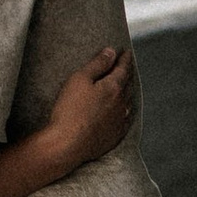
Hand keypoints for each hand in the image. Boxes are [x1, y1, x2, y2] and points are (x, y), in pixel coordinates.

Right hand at [35, 45, 134, 179]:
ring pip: (129, 102)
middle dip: (127, 74)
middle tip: (126, 66)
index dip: (125, 59)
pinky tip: (125, 111)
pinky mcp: (115, 136)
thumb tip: (111, 51)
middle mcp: (121, 104)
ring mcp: (119, 121)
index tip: (126, 52)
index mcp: (113, 88)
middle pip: (128, 85)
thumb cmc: (70, 110)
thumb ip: (97, 64)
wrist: (67, 144)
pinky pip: (126, 120)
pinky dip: (127, 111)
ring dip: (128, 92)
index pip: (123, 68)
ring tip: (126, 86)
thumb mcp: (80, 79)